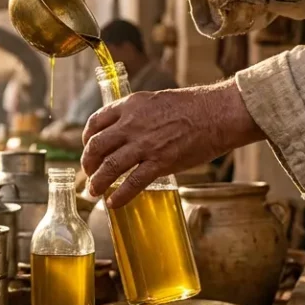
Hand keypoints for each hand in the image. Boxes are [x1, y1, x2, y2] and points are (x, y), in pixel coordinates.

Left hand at [81, 81, 263, 207]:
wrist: (217, 114)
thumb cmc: (192, 107)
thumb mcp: (155, 101)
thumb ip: (138, 114)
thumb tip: (128, 129)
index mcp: (130, 105)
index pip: (96, 122)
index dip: (87, 139)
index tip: (88, 148)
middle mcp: (132, 124)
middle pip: (96, 146)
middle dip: (88, 163)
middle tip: (88, 173)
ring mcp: (145, 144)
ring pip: (109, 166)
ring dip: (97, 182)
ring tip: (93, 192)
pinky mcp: (160, 162)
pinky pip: (132, 183)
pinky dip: (119, 195)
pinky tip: (112, 203)